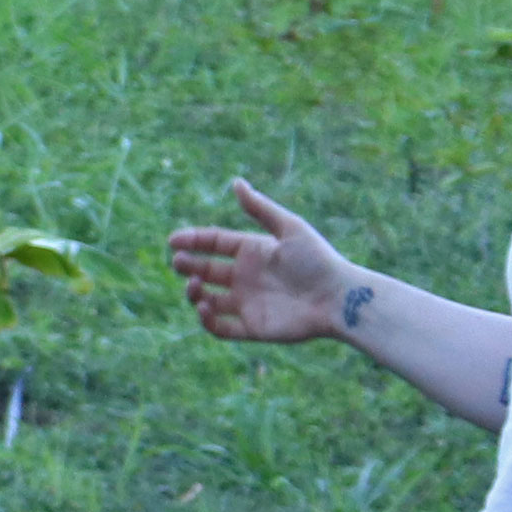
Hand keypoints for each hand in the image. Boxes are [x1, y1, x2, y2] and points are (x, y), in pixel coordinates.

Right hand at [166, 177, 354, 345]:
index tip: (173, 241)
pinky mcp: (251, 328)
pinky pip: (220, 328)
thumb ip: (260, 209)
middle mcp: (246, 277)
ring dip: (194, 293)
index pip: (215, 243)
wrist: (338, 298)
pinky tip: (205, 308)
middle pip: (206, 270)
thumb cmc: (318, 261)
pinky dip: (207, 321)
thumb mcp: (289, 228)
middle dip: (188, 266)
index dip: (192, 240)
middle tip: (180, 264)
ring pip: (207, 300)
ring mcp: (247, 303)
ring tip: (195, 286)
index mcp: (253, 251)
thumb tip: (236, 182)